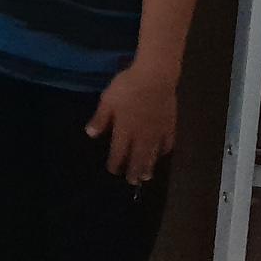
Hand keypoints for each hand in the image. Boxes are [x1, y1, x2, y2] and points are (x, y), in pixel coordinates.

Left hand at [86, 63, 176, 184]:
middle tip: (132, 182)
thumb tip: (90, 135)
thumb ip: (100, 118)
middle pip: (137, 157)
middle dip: (134, 170)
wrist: (155, 78)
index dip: (115, 163)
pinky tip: (162, 154)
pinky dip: (164, 151)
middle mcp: (142, 135)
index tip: (113, 171)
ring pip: (153, 153)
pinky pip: (168, 142)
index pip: (118, 151)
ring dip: (149, 166)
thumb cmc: (127, 87)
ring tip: (146, 176)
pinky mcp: (170, 125)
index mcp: (125, 129)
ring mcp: (158, 131)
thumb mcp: (107, 100)